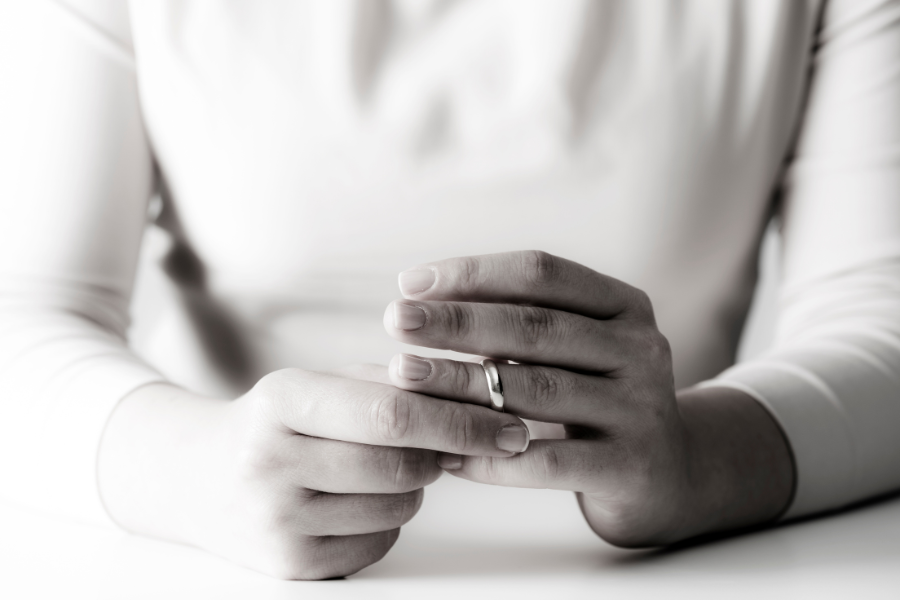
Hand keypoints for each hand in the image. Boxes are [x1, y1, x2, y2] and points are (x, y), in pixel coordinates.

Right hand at [99, 367, 529, 578]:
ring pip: (400, 508)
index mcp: (283, 401)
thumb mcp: (314, 384)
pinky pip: (380, 545)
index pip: (392, 412)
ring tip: (380, 467)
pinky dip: (388, 522)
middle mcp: (272, 463)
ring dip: (415, 486)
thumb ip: (388, 382)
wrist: (192, 479)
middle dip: (445, 454)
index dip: (461, 418)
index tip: (509, 424)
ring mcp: (277, 522)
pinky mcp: (289, 566)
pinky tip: (356, 501)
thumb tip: (477, 389)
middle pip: (404, 466)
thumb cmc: (272, 423)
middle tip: (454, 443)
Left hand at [382, 250, 793, 545]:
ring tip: (403, 377)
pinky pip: (547, 461)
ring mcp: (641, 408)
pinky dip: (490, 458)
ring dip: (461, 383)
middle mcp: (641, 349)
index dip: (474, 274)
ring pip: (537, 390)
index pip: (543, 273)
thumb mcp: (577, 349)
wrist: (668, 475)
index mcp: (625, 305)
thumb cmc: (598, 399)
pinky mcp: (630, 466)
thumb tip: (424, 306)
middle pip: (536, 326)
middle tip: (395, 320)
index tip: (410, 283)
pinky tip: (444, 453)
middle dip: (457, 321)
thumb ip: (522, 325)